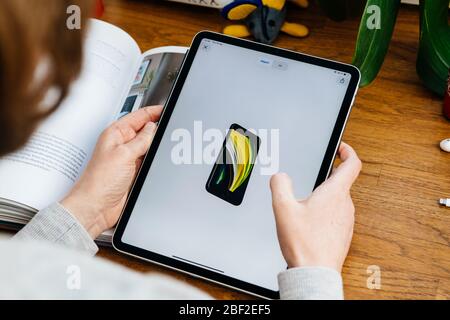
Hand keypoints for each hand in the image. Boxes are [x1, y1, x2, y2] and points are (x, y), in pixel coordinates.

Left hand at [61, 106, 162, 238]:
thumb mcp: (124, 154)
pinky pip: (148, 161)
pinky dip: (154, 160)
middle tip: (171, 126)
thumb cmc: (99, 181)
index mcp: (115, 134)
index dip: (152, 112)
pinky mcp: (134, 171)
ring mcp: (128, 158)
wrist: (97, 207)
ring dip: (155, 146)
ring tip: (166, 144)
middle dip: (157, 129)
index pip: (137, 116)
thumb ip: (141, 140)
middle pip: (145, 130)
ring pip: (148, 146)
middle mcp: (121, 144)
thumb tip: (153, 128)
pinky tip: (158, 160)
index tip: (166, 109)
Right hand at [270, 142, 360, 271]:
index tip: (341, 147)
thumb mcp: (283, 208)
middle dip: (328, 176)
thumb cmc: (304, 244)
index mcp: (335, 193)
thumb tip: (280, 176)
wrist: (315, 273)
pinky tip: (310, 221)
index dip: (347, 151)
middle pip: (343, 181)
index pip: (352, 164)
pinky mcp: (343, 232)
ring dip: (325, 196)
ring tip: (307, 202)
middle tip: (316, 174)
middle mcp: (345, 205)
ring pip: (338, 199)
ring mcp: (346, 220)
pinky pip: (336, 214)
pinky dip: (325, 211)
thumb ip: (279, 185)